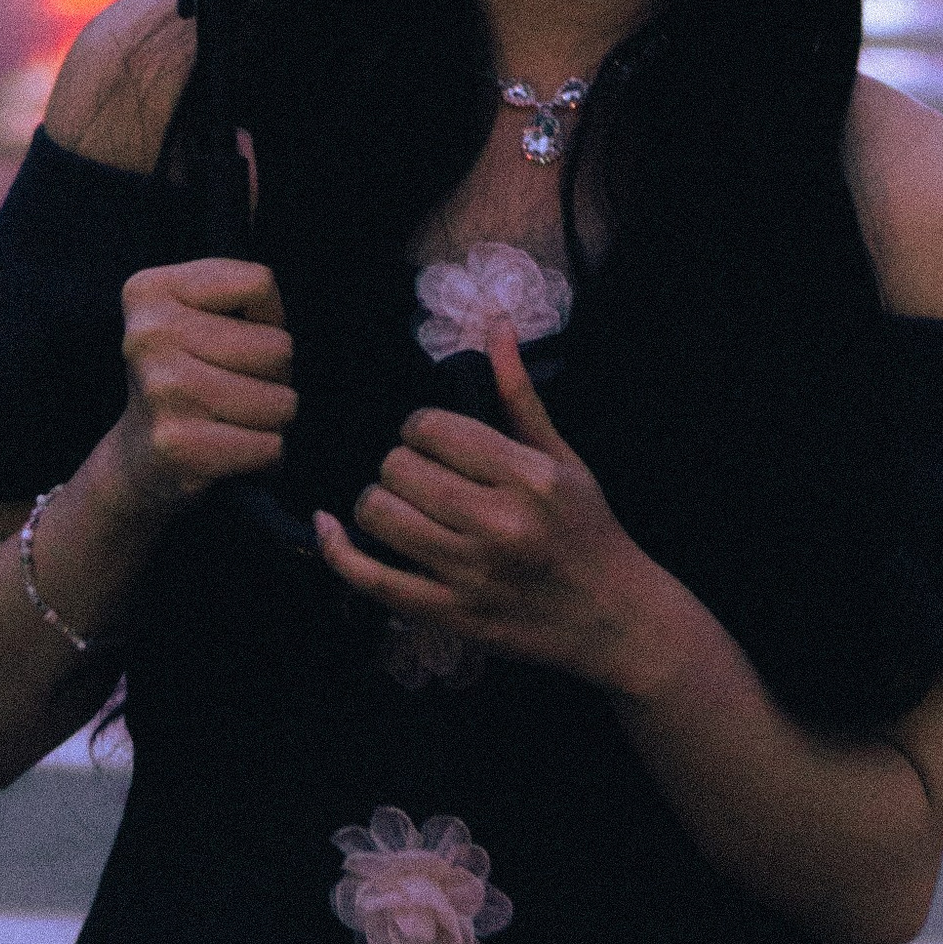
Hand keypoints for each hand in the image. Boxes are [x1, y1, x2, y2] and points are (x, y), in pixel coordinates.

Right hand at [106, 259, 297, 514]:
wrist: (137, 457)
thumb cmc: (188, 375)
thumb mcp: (201, 314)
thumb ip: (245, 298)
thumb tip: (282, 344)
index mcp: (150, 291)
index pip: (259, 283)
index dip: (267, 317)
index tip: (234, 340)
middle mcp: (148, 336)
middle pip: (277, 347)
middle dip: (273, 374)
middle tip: (236, 388)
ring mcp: (161, 390)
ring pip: (281, 401)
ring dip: (272, 418)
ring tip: (234, 418)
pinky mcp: (177, 445)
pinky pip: (270, 446)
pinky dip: (265, 454)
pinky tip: (231, 450)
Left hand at [313, 327, 668, 686]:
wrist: (613, 617)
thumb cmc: (589, 530)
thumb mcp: (565, 458)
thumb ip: (519, 396)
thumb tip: (497, 326)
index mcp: (529, 476)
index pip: (434, 428)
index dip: (419, 427)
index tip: (429, 438)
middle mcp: (499, 523)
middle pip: (400, 469)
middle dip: (399, 463)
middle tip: (418, 474)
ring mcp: (471, 573)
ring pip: (379, 515)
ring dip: (376, 500)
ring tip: (396, 502)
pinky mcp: (450, 614)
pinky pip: (372, 579)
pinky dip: (339, 551)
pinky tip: (329, 527)